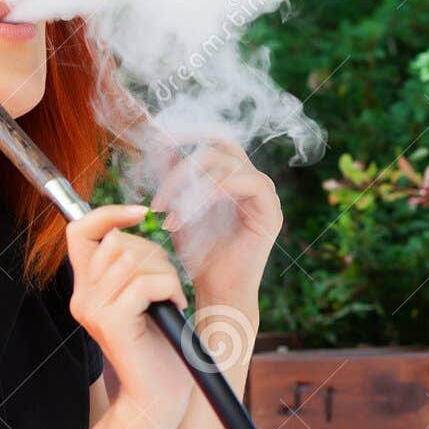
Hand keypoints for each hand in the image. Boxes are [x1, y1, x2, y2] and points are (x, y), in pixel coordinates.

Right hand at [65, 205, 192, 428]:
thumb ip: (131, 265)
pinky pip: (145, 283)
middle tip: (168, 285)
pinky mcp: (112, 324)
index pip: (79, 231)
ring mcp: (94, 311)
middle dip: (154, 254)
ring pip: (134, 259)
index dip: (108, 213)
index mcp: (86, 289)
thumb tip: (133, 221)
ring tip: (171, 298)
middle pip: (117, 242)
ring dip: (166, 273)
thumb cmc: (159, 346)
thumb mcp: (141, 296)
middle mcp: (82, 298)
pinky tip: (174, 307)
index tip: (141, 213)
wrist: (159, 397)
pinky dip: (169, 289)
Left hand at [150, 137, 281, 297]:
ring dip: (189, 182)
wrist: (217, 294)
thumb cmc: (199, 257)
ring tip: (167, 212)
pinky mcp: (270, 211)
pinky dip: (211, 192)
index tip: (157, 141)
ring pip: (227, 163)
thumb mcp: (180, 209)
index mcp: (236, 179)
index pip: (217, 142)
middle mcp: (254, 183)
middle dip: (183, 161)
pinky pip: (244, 182)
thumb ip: (175, 179)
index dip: (189, 134)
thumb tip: (162, 145)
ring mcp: (266, 196)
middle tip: (159, 190)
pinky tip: (187, 213)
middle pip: (222, 147)